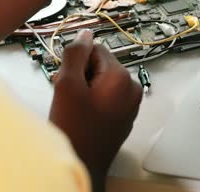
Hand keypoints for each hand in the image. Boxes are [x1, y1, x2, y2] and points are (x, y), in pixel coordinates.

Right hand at [50, 30, 142, 191]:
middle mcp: (132, 88)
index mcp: (122, 77)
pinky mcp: (124, 115)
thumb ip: (76, 54)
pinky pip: (105, 97)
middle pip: (100, 64)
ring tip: (73, 107)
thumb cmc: (75, 131)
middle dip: (80, 75)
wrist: (83, 165)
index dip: (77, 61)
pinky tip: (81, 115)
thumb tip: (84, 34)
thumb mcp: (67, 85)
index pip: (96, 48)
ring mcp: (130, 103)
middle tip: (68, 95)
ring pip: (101, 81)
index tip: (68, 78)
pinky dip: (91, 101)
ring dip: (84, 88)